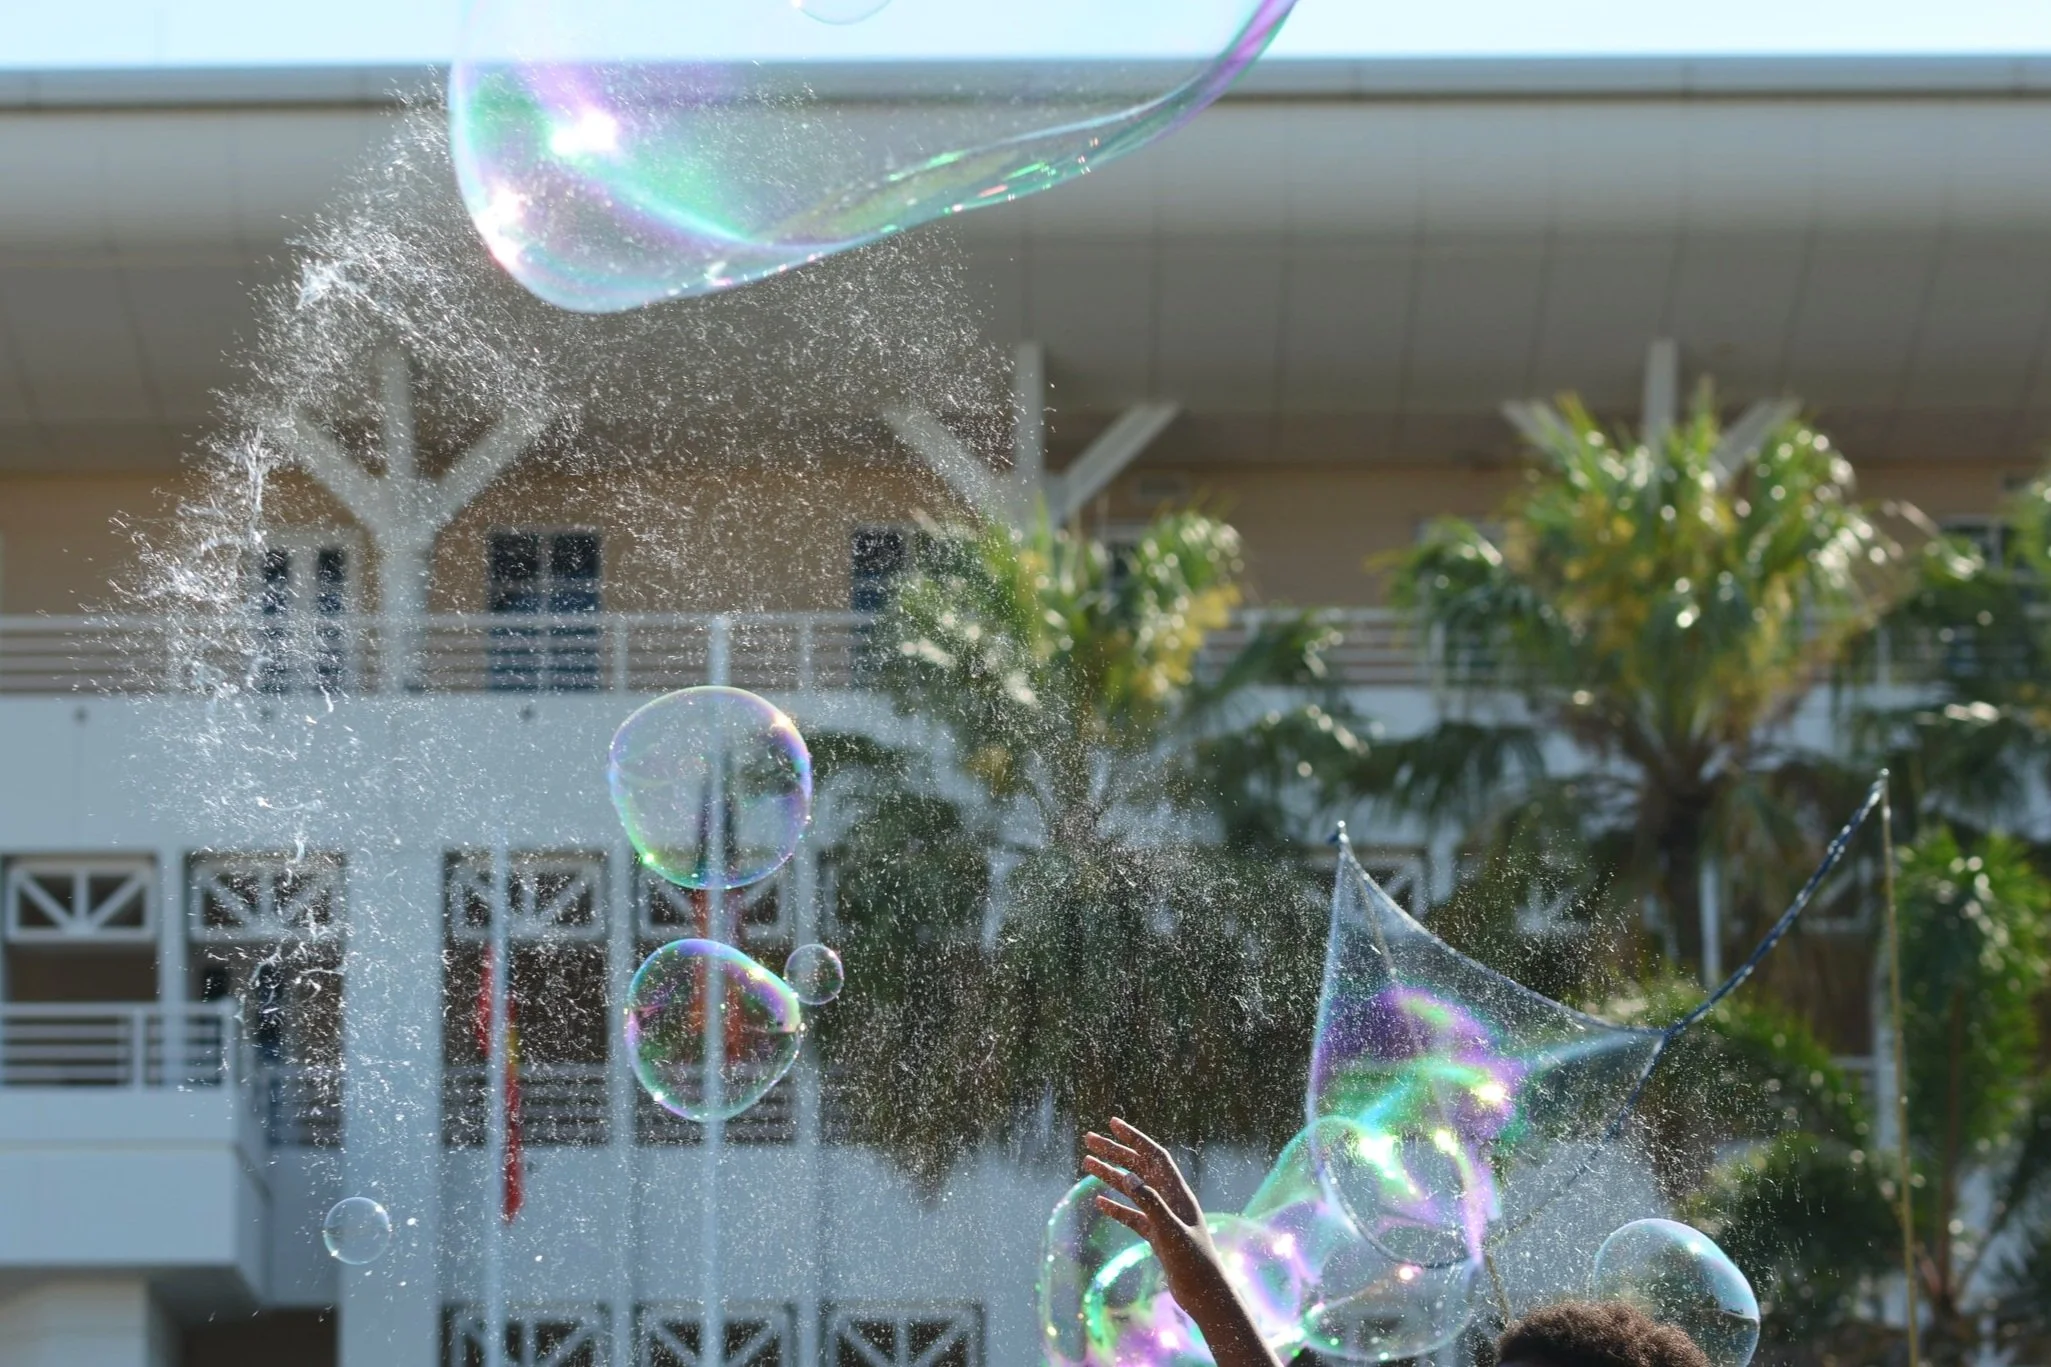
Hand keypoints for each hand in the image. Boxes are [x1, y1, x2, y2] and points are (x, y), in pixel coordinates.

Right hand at [1081, 1117, 1282, 1366]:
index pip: (1154, 1156)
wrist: (1205, 1296)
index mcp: (1178, 1193)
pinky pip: (1132, 1216)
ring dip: (1110, 1175)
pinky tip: (1099, 1202)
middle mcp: (1171, 1200)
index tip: (1112, 1123)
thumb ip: (1151, 1204)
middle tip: (1089, 1139)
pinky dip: (1116, 1207)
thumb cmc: (1193, 1263)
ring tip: (1086, 1163)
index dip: (1134, 1137)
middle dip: (1115, 1151)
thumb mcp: (1170, 1232)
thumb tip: (1129, 1177)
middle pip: (1139, 1167)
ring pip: (1133, 1190)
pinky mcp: (1157, 1236)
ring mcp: (1163, 1218)